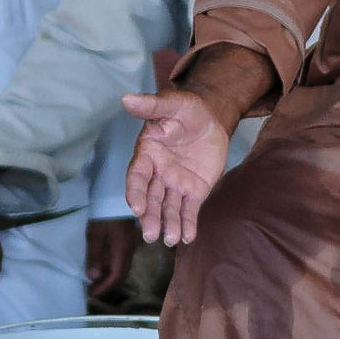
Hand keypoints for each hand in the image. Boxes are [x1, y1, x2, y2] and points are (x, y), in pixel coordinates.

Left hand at [86, 218, 139, 299]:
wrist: (116, 192)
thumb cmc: (104, 213)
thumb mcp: (95, 234)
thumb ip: (94, 256)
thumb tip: (93, 278)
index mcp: (123, 250)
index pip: (116, 276)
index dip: (104, 288)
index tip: (92, 294)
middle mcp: (130, 249)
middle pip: (121, 273)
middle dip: (107, 284)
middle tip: (92, 290)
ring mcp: (130, 243)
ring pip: (122, 265)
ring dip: (109, 275)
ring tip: (95, 280)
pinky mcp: (127, 238)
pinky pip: (121, 257)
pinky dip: (111, 265)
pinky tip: (102, 264)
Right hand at [123, 90, 229, 246]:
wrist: (212, 119)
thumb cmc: (187, 110)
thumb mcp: (173, 104)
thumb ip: (152, 105)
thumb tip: (126, 98)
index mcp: (147, 154)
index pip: (137, 177)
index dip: (135, 193)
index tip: (137, 208)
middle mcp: (157, 173)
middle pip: (151, 199)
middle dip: (150, 217)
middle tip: (151, 235)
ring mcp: (175, 184)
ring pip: (169, 208)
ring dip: (168, 224)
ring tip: (170, 240)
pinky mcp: (194, 192)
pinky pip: (189, 210)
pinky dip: (187, 224)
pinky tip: (187, 237)